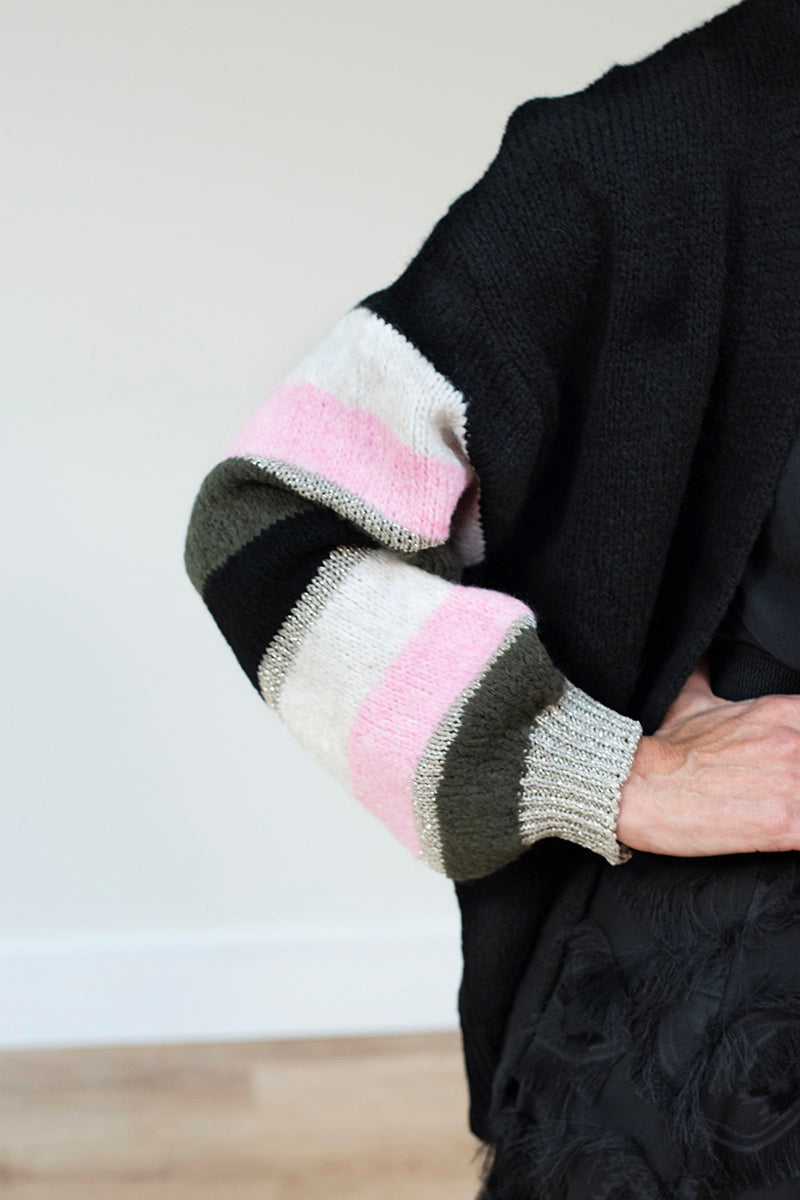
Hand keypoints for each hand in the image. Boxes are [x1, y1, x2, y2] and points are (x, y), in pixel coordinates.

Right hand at [615, 652, 799, 855]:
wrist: (633, 783)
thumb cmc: (661, 747)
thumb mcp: (690, 698)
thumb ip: (710, 677)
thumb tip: (707, 661)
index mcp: (778, 713)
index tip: (792, 761)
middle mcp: (792, 743)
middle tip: (783, 787)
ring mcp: (791, 783)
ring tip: (784, 808)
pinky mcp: (784, 825)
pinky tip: (788, 832)